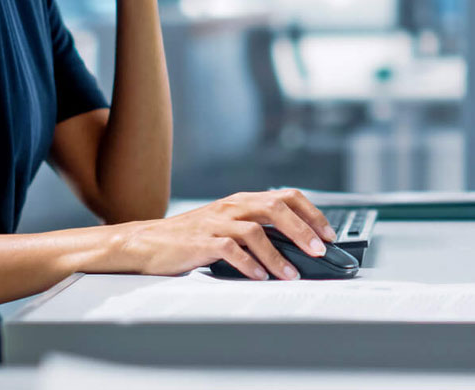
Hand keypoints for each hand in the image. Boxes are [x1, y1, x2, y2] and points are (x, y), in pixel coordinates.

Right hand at [95, 190, 335, 280]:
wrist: (146, 242)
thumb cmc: (190, 237)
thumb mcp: (227, 226)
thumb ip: (256, 230)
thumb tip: (297, 248)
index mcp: (242, 201)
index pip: (286, 198)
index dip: (311, 214)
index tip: (328, 234)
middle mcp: (232, 207)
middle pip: (276, 209)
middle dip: (302, 230)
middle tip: (319, 251)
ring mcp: (216, 222)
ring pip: (255, 232)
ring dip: (278, 255)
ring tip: (291, 274)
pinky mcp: (201, 241)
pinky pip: (230, 250)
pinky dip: (249, 264)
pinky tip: (260, 277)